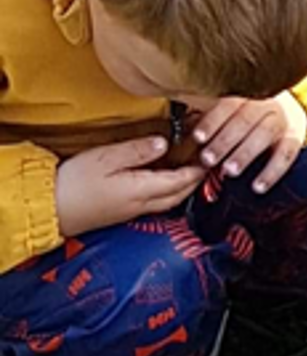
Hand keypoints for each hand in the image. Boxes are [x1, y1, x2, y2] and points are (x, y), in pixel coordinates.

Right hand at [54, 136, 205, 237]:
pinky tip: (162, 179)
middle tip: (208, 160)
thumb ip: (137, 150)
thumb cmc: (72, 183)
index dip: (200, 168)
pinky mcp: (120, 212)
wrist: (45, 210)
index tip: (212, 154)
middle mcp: (140, 204)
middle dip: (197, 178)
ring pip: (168, 200)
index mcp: (141, 190)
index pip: (182, 180)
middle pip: (180, 193)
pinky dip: (166, 190)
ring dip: (183, 186)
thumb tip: (164, 142)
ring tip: (190, 167)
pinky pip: (153, 202)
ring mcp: (130, 211)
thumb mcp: (105, 158)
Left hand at [186, 93, 306, 191]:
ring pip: (266, 133)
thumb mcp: (227, 111)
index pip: (229, 102)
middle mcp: (267, 103)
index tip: (197, 138)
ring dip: (246, 153)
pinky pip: (287, 154)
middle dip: (225, 140)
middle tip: (208, 159)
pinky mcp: (295, 138)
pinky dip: (273, 171)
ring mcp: (283, 120)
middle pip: (246, 118)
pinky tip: (258, 186)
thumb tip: (176, 127)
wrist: (287, 113)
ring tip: (230, 170)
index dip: (212, 120)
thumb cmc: (246, 116)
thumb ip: (205, 115)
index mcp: (247, 94)